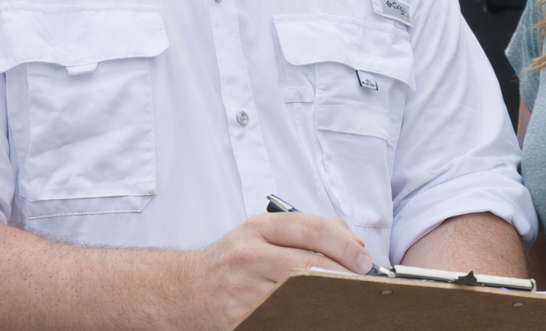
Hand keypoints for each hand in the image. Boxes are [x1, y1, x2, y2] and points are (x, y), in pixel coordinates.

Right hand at [182, 211, 372, 329]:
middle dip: (342, 274)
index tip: (364, 259)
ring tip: (346, 300)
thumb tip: (352, 245)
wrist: (180, 288)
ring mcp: (242, 288)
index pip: (311, 229)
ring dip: (326, 298)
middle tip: (363, 283)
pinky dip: (302, 317)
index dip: (344, 244)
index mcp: (259, 227)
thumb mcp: (260, 233)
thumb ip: (304, 232)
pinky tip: (316, 315)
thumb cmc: (230, 259)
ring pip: (297, 294)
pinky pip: (280, 318)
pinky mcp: (237, 318)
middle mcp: (249, 253)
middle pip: (308, 263)